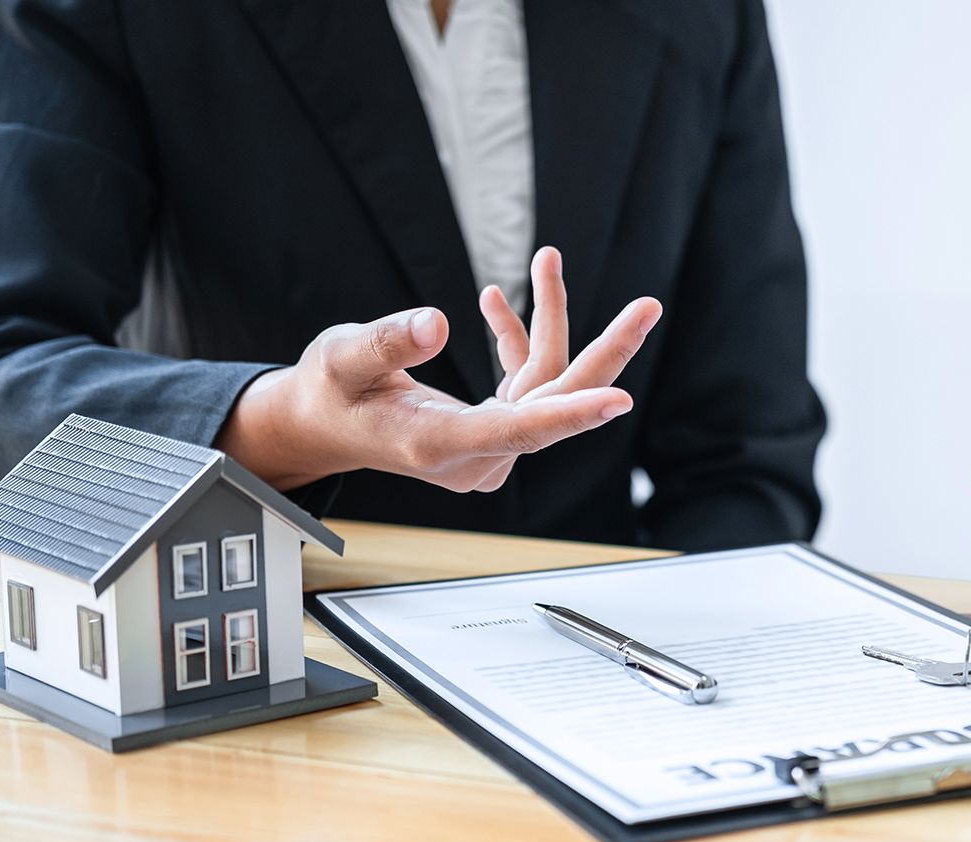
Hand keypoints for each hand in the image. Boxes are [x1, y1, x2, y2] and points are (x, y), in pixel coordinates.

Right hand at [218, 247, 659, 492]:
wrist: (321, 426)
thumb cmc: (328, 392)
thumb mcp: (342, 358)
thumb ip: (387, 342)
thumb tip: (436, 321)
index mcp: (437, 444)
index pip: (518, 430)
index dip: (570, 414)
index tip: (618, 399)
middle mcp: (474, 453)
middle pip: (554, 404)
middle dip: (604, 352)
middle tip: (648, 307)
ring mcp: (489, 447)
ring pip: (546, 385)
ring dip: (549, 321)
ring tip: (547, 259)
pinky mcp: (494, 431)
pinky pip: (527, 383)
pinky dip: (518, 340)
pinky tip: (498, 300)